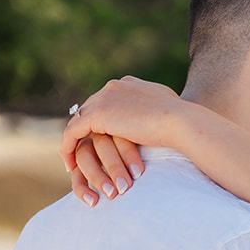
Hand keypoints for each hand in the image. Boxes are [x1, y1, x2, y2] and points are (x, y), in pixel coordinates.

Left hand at [61, 78, 182, 205]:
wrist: (180, 121)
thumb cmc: (181, 121)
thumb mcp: (167, 109)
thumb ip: (155, 110)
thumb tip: (159, 118)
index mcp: (128, 84)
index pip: (106, 99)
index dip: (101, 118)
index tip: (99, 136)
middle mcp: (113, 87)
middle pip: (89, 108)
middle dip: (84, 129)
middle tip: (81, 149)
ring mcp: (104, 98)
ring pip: (78, 120)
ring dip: (74, 140)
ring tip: (73, 160)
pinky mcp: (97, 115)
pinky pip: (72, 132)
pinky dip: (68, 147)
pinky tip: (71, 165)